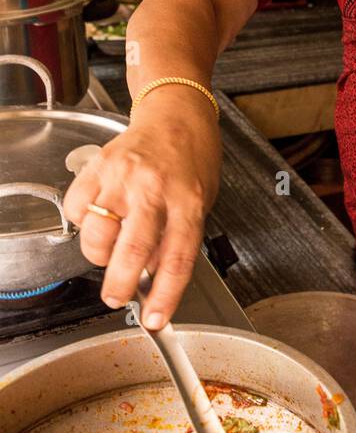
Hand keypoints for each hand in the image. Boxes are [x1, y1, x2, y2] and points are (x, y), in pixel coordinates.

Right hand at [63, 90, 220, 328]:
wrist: (175, 113)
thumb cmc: (192, 158)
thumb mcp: (201, 201)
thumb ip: (178, 237)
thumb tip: (152, 277)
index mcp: (188, 201)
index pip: (177, 258)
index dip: (165, 296)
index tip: (156, 320)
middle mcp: (153, 188)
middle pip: (132, 249)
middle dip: (120, 285)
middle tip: (117, 298)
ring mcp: (122, 176)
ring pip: (97, 232)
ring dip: (100, 254)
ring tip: (111, 251)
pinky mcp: (97, 166)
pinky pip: (77, 208)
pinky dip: (82, 223)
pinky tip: (99, 218)